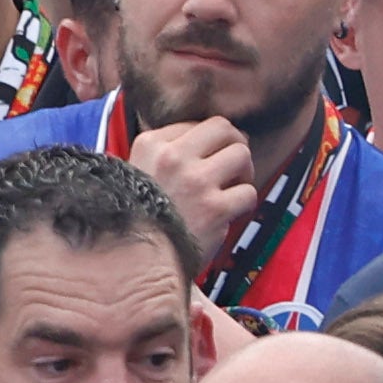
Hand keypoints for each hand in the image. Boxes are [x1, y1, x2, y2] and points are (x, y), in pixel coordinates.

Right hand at [126, 115, 265, 262]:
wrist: (134, 259)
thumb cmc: (137, 216)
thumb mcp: (136, 171)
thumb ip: (164, 153)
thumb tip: (207, 141)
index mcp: (151, 144)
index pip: (198, 123)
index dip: (210, 141)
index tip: (209, 156)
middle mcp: (173, 157)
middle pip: (224, 129)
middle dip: (235, 144)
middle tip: (233, 164)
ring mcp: (196, 181)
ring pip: (242, 155)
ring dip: (244, 172)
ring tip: (232, 187)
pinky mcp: (215, 208)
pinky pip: (248, 192)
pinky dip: (243, 203)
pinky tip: (229, 211)